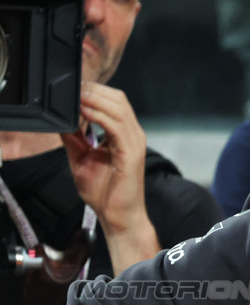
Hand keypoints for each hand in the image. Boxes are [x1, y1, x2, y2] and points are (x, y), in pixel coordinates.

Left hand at [62, 82, 150, 236]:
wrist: (117, 216)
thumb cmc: (105, 192)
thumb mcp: (81, 158)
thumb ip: (74, 138)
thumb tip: (60, 119)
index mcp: (124, 135)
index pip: (114, 102)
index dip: (94, 91)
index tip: (72, 89)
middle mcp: (133, 135)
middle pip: (119, 99)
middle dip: (94, 90)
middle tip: (73, 89)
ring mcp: (134, 144)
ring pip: (119, 108)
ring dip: (95, 100)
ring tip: (76, 97)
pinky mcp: (131, 154)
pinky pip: (117, 127)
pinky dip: (100, 116)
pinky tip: (84, 113)